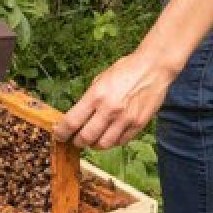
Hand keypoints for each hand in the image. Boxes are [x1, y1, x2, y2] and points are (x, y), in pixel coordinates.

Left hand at [54, 50, 174, 149]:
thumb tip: (79, 116)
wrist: (153, 68)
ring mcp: (125, 119)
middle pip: (86, 137)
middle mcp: (109, 109)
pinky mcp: (138, 124)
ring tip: (93, 140)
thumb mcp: (100, 79)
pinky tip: (110, 136)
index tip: (59, 135)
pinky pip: (121, 141)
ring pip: (103, 144)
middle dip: (77, 142)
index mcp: (96, 95)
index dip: (62, 132)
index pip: (72, 121)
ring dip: (95, 145)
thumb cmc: (126, 70)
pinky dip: (112, 142)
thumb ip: (90, 99)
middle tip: (76, 140)